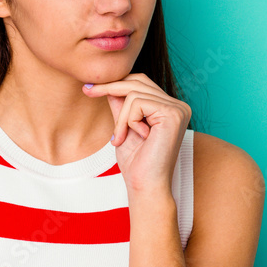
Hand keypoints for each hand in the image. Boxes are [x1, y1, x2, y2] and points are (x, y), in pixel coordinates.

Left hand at [83, 73, 190, 195]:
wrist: (145, 186)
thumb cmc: (136, 163)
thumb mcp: (124, 127)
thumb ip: (121, 105)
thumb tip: (108, 84)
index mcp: (170, 108)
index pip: (141, 83)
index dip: (115, 83)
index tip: (90, 87)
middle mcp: (178, 105)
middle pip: (138, 80)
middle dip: (110, 87)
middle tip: (87, 91)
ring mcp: (178, 108)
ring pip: (134, 93)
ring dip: (120, 117)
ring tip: (120, 138)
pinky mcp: (173, 114)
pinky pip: (137, 102)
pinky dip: (128, 120)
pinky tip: (135, 137)